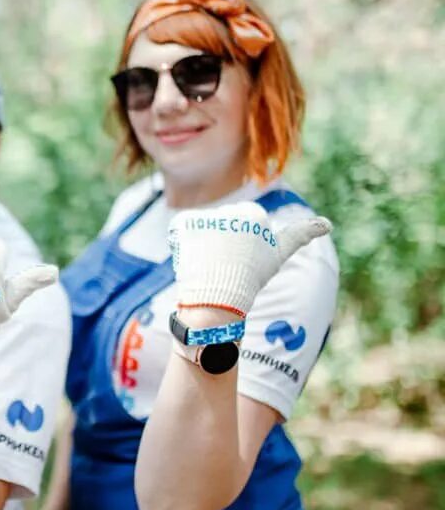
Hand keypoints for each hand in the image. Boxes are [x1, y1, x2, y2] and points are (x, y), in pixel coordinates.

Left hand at [168, 202, 330, 315]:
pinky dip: (183, 242)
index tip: (242, 260)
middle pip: (221, 222)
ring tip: (208, 261)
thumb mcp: (278, 254)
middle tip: (224, 262)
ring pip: (201, 226)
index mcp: (254, 215)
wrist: (218, 297)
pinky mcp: (184, 223)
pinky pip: (181, 229)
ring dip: (201, 241)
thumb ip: (301, 234)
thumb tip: (328, 224)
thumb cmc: (251, 276)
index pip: (241, 224)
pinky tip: (191, 256)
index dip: (240, 245)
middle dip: (219, 239)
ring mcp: (206, 217)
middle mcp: (231, 211)